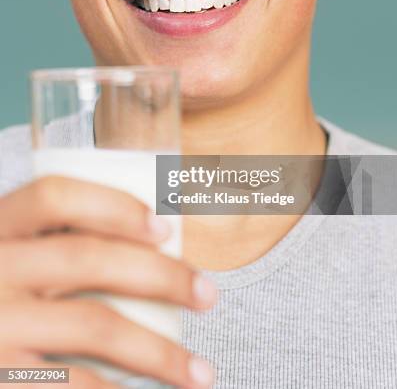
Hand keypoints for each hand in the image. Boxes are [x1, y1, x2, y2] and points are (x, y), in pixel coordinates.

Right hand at [0, 176, 216, 387]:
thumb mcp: (12, 260)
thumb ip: (51, 250)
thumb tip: (149, 248)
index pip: (53, 195)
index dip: (113, 204)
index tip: (165, 226)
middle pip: (88, 259)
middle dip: (161, 276)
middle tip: (208, 293)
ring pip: (94, 326)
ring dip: (158, 350)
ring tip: (201, 369)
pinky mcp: (0, 379)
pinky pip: (71, 385)